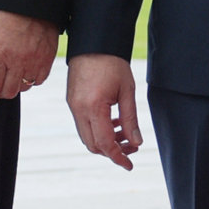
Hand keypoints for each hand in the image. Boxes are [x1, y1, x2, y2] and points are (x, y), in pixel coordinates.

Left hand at [0, 9, 58, 105]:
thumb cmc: (4, 14)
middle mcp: (18, 60)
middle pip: (7, 92)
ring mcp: (35, 60)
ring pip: (23, 88)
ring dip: (14, 86)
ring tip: (9, 75)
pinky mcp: (48, 58)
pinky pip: (39, 80)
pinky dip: (31, 80)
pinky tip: (24, 71)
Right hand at [66, 53, 140, 167]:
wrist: (93, 42)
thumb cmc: (113, 63)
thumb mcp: (127, 91)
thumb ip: (131, 119)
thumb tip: (136, 143)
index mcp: (94, 107)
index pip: (105, 143)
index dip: (118, 157)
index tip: (129, 165)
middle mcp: (79, 109)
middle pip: (93, 145)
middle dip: (112, 151)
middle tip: (132, 148)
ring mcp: (73, 106)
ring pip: (87, 137)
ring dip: (105, 141)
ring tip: (125, 133)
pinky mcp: (72, 102)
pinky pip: (83, 125)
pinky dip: (98, 130)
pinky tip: (114, 122)